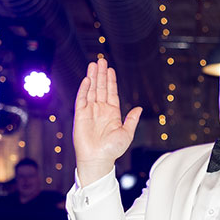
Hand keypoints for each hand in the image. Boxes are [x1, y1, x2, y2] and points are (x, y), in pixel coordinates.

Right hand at [73, 59, 142, 184]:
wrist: (98, 159)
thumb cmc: (113, 149)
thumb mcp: (127, 133)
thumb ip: (132, 120)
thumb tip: (139, 108)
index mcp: (112, 113)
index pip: (111, 92)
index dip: (111, 80)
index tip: (110, 69)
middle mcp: (101, 110)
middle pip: (101, 88)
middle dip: (101, 74)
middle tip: (101, 60)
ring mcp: (90, 111)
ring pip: (91, 90)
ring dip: (93, 77)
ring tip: (93, 64)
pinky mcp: (80, 115)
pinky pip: (82, 99)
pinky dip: (84, 89)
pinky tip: (87, 79)